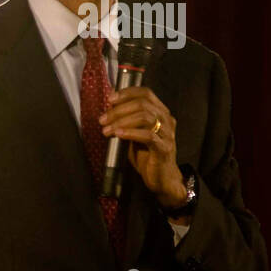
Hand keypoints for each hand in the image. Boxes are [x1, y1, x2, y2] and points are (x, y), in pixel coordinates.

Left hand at [99, 87, 185, 207]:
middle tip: (103, 119)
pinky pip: (148, 135)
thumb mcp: (133, 133)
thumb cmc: (146, 155)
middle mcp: (166, 120)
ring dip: (121, 121)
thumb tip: (108, 110)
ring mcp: (167, 133)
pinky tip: (118, 135)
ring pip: (145, 117)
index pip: (146, 93)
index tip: (110, 99)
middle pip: (143, 104)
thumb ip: (126, 121)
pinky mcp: (164, 148)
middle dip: (118, 110)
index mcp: (160, 112)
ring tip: (107, 130)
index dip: (127, 93)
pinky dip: (130, 133)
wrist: (161, 178)